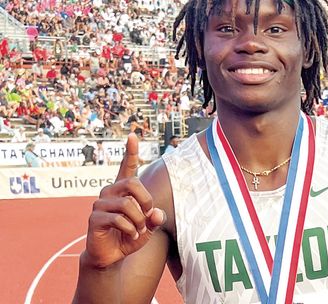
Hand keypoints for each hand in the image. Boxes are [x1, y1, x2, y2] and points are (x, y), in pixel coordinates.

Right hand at [84, 133, 165, 268]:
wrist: (111, 256)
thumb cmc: (129, 236)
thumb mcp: (148, 227)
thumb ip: (155, 218)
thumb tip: (157, 213)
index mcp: (123, 190)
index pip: (127, 167)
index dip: (130, 151)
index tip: (132, 135)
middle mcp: (110, 192)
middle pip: (132, 183)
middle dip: (146, 200)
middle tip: (149, 215)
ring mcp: (100, 204)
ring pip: (127, 204)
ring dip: (139, 220)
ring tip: (140, 230)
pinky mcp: (94, 219)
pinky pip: (118, 220)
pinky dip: (131, 229)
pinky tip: (131, 236)